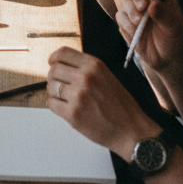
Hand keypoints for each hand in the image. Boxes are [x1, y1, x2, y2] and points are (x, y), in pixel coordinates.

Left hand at [46, 46, 160, 160]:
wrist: (132, 130)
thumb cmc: (120, 105)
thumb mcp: (106, 76)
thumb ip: (86, 68)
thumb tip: (61, 64)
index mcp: (94, 65)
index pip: (62, 53)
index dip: (54, 59)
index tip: (52, 63)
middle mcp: (85, 77)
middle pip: (53, 70)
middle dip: (54, 78)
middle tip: (60, 86)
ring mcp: (78, 96)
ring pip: (51, 87)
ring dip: (55, 93)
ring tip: (67, 99)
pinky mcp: (73, 114)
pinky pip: (51, 104)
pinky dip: (56, 106)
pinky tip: (67, 109)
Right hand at [116, 0, 182, 71]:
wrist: (167, 58)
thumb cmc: (175, 38)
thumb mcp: (174, 27)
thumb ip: (165, 15)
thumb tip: (152, 4)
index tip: (144, 2)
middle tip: (140, 12)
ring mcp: (134, 8)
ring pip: (123, 0)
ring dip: (130, 12)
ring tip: (139, 25)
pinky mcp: (126, 21)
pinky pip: (119, 17)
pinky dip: (126, 25)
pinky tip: (136, 34)